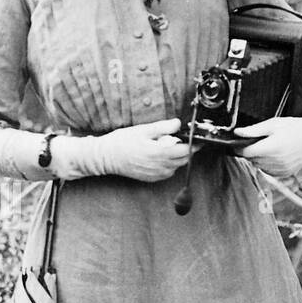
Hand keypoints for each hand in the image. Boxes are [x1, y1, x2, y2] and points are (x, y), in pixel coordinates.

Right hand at [50, 119, 190, 181]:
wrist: (106, 158)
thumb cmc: (122, 142)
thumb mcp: (143, 130)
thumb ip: (163, 127)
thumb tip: (178, 124)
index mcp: (160, 153)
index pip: (187, 151)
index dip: (193, 144)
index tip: (195, 137)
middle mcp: (161, 167)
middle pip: (184, 159)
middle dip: (184, 149)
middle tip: (175, 138)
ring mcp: (156, 175)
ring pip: (176, 166)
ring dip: (175, 157)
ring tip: (162, 146)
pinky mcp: (151, 179)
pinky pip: (167, 172)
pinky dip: (167, 164)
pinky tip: (156, 156)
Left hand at [238, 114, 301, 177]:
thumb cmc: (295, 127)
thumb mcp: (274, 124)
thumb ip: (254, 130)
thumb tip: (237, 133)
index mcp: (273, 147)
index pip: (246, 153)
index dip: (239, 148)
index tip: (237, 143)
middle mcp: (277, 161)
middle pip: (251, 159)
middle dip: (250, 151)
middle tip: (257, 141)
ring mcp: (282, 169)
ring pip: (259, 166)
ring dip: (258, 158)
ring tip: (269, 146)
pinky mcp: (285, 174)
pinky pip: (268, 171)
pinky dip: (267, 164)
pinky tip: (275, 154)